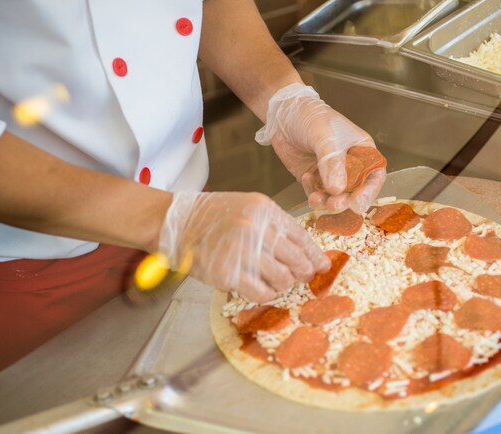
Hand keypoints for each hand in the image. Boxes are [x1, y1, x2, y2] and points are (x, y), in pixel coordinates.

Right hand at [158, 192, 330, 302]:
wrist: (177, 222)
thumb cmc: (213, 216)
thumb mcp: (248, 208)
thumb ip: (274, 226)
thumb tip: (304, 252)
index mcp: (263, 210)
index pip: (300, 236)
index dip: (315, 255)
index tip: (323, 266)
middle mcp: (254, 228)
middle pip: (295, 260)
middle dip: (304, 273)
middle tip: (303, 278)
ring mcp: (240, 251)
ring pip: (282, 279)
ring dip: (284, 284)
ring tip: (278, 282)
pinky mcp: (227, 273)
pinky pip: (261, 292)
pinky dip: (266, 294)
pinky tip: (262, 289)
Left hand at [255, 84, 385, 213]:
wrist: (283, 114)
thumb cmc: (312, 117)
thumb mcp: (326, 138)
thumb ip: (332, 163)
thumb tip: (338, 189)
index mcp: (362, 152)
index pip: (374, 176)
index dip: (368, 192)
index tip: (357, 202)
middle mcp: (350, 166)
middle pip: (355, 192)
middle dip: (345, 201)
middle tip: (334, 204)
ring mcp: (331, 174)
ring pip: (335, 198)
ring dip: (327, 202)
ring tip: (316, 199)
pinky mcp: (314, 179)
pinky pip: (317, 194)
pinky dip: (312, 193)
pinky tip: (306, 178)